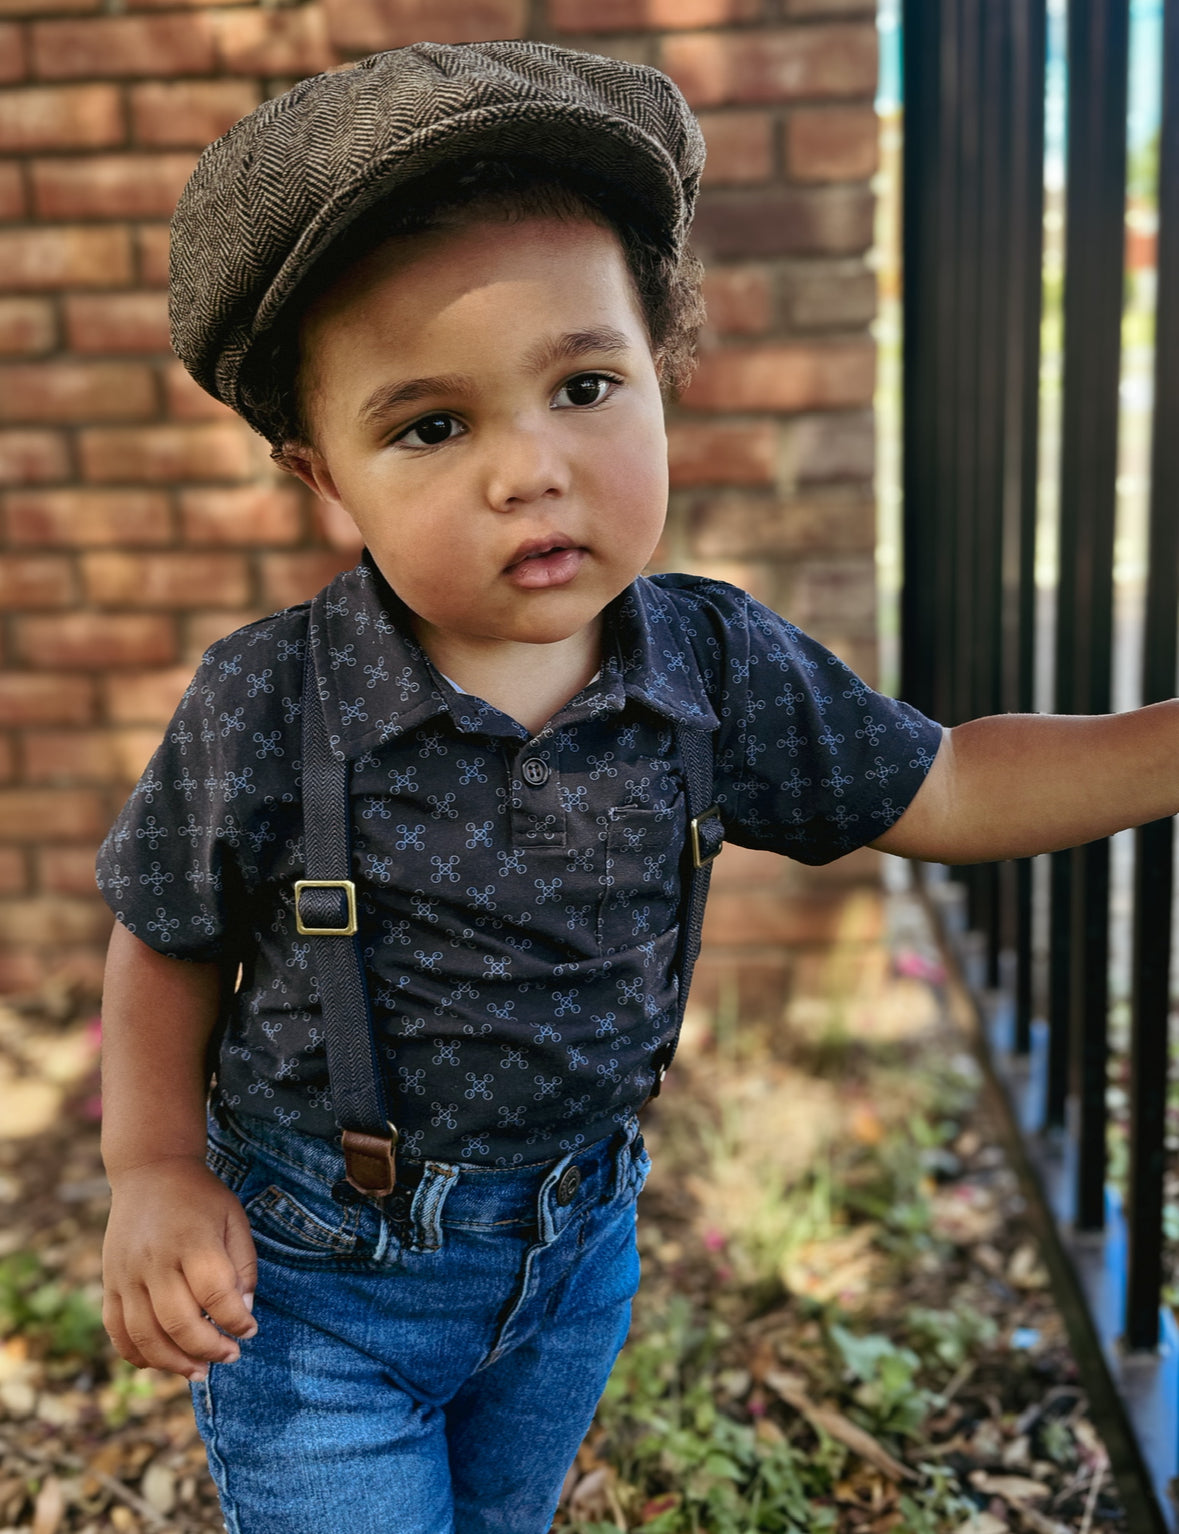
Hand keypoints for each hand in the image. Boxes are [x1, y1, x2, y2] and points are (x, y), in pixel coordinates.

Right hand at [102, 1158, 258, 1381]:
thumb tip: (243, 1313)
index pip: (215, 1295)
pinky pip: (117, 1330)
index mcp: (192, 1240)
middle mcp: (155, 1260)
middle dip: (208, 1348)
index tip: (250, 1330)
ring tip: (200, 1371)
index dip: (236, 1321)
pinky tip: (161, 1361)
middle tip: (230, 1356)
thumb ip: (242, 1266)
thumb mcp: (234, 1219)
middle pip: (179, 1321)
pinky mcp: (110, 1282)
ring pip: (145, 1335)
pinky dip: (137, 1354)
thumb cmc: (201, 1198)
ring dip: (174, 1362)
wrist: (151, 1171)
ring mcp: (127, 1273)